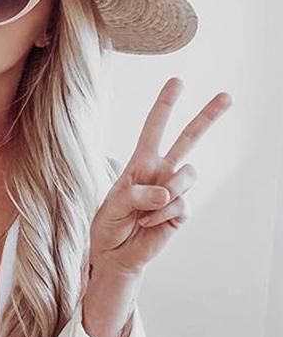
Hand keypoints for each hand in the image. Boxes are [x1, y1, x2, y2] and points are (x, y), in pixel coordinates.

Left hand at [89, 78, 232, 276]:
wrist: (115, 254)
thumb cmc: (110, 224)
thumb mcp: (113, 204)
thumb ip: (137, 194)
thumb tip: (166, 193)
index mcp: (141, 162)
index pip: (154, 128)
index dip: (165, 105)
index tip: (177, 81)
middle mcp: (161, 172)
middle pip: (188, 139)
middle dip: (207, 117)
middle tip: (227, 96)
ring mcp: (173, 191)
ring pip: (188, 174)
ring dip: (168, 191)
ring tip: (144, 212)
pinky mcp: (181, 212)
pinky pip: (180, 205)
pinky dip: (161, 216)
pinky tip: (148, 224)